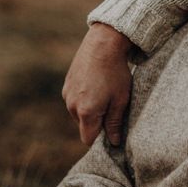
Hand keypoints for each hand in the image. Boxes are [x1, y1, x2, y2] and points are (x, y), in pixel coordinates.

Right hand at [62, 24, 132, 145]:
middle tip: (112, 108)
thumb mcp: (121, 99)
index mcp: (86, 112)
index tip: (112, 131)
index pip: (88, 139)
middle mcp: (72, 105)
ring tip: (105, 93)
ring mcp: (67, 94)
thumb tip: (114, 142)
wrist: (103, 43)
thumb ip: (114, 123)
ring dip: (89, 110)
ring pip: (78, 113)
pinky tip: (97, 85)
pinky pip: (75, 99)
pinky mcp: (67, 84)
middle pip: (83, 126)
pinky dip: (84, 98)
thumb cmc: (116, 73)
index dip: (101, 139)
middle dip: (96, 123)